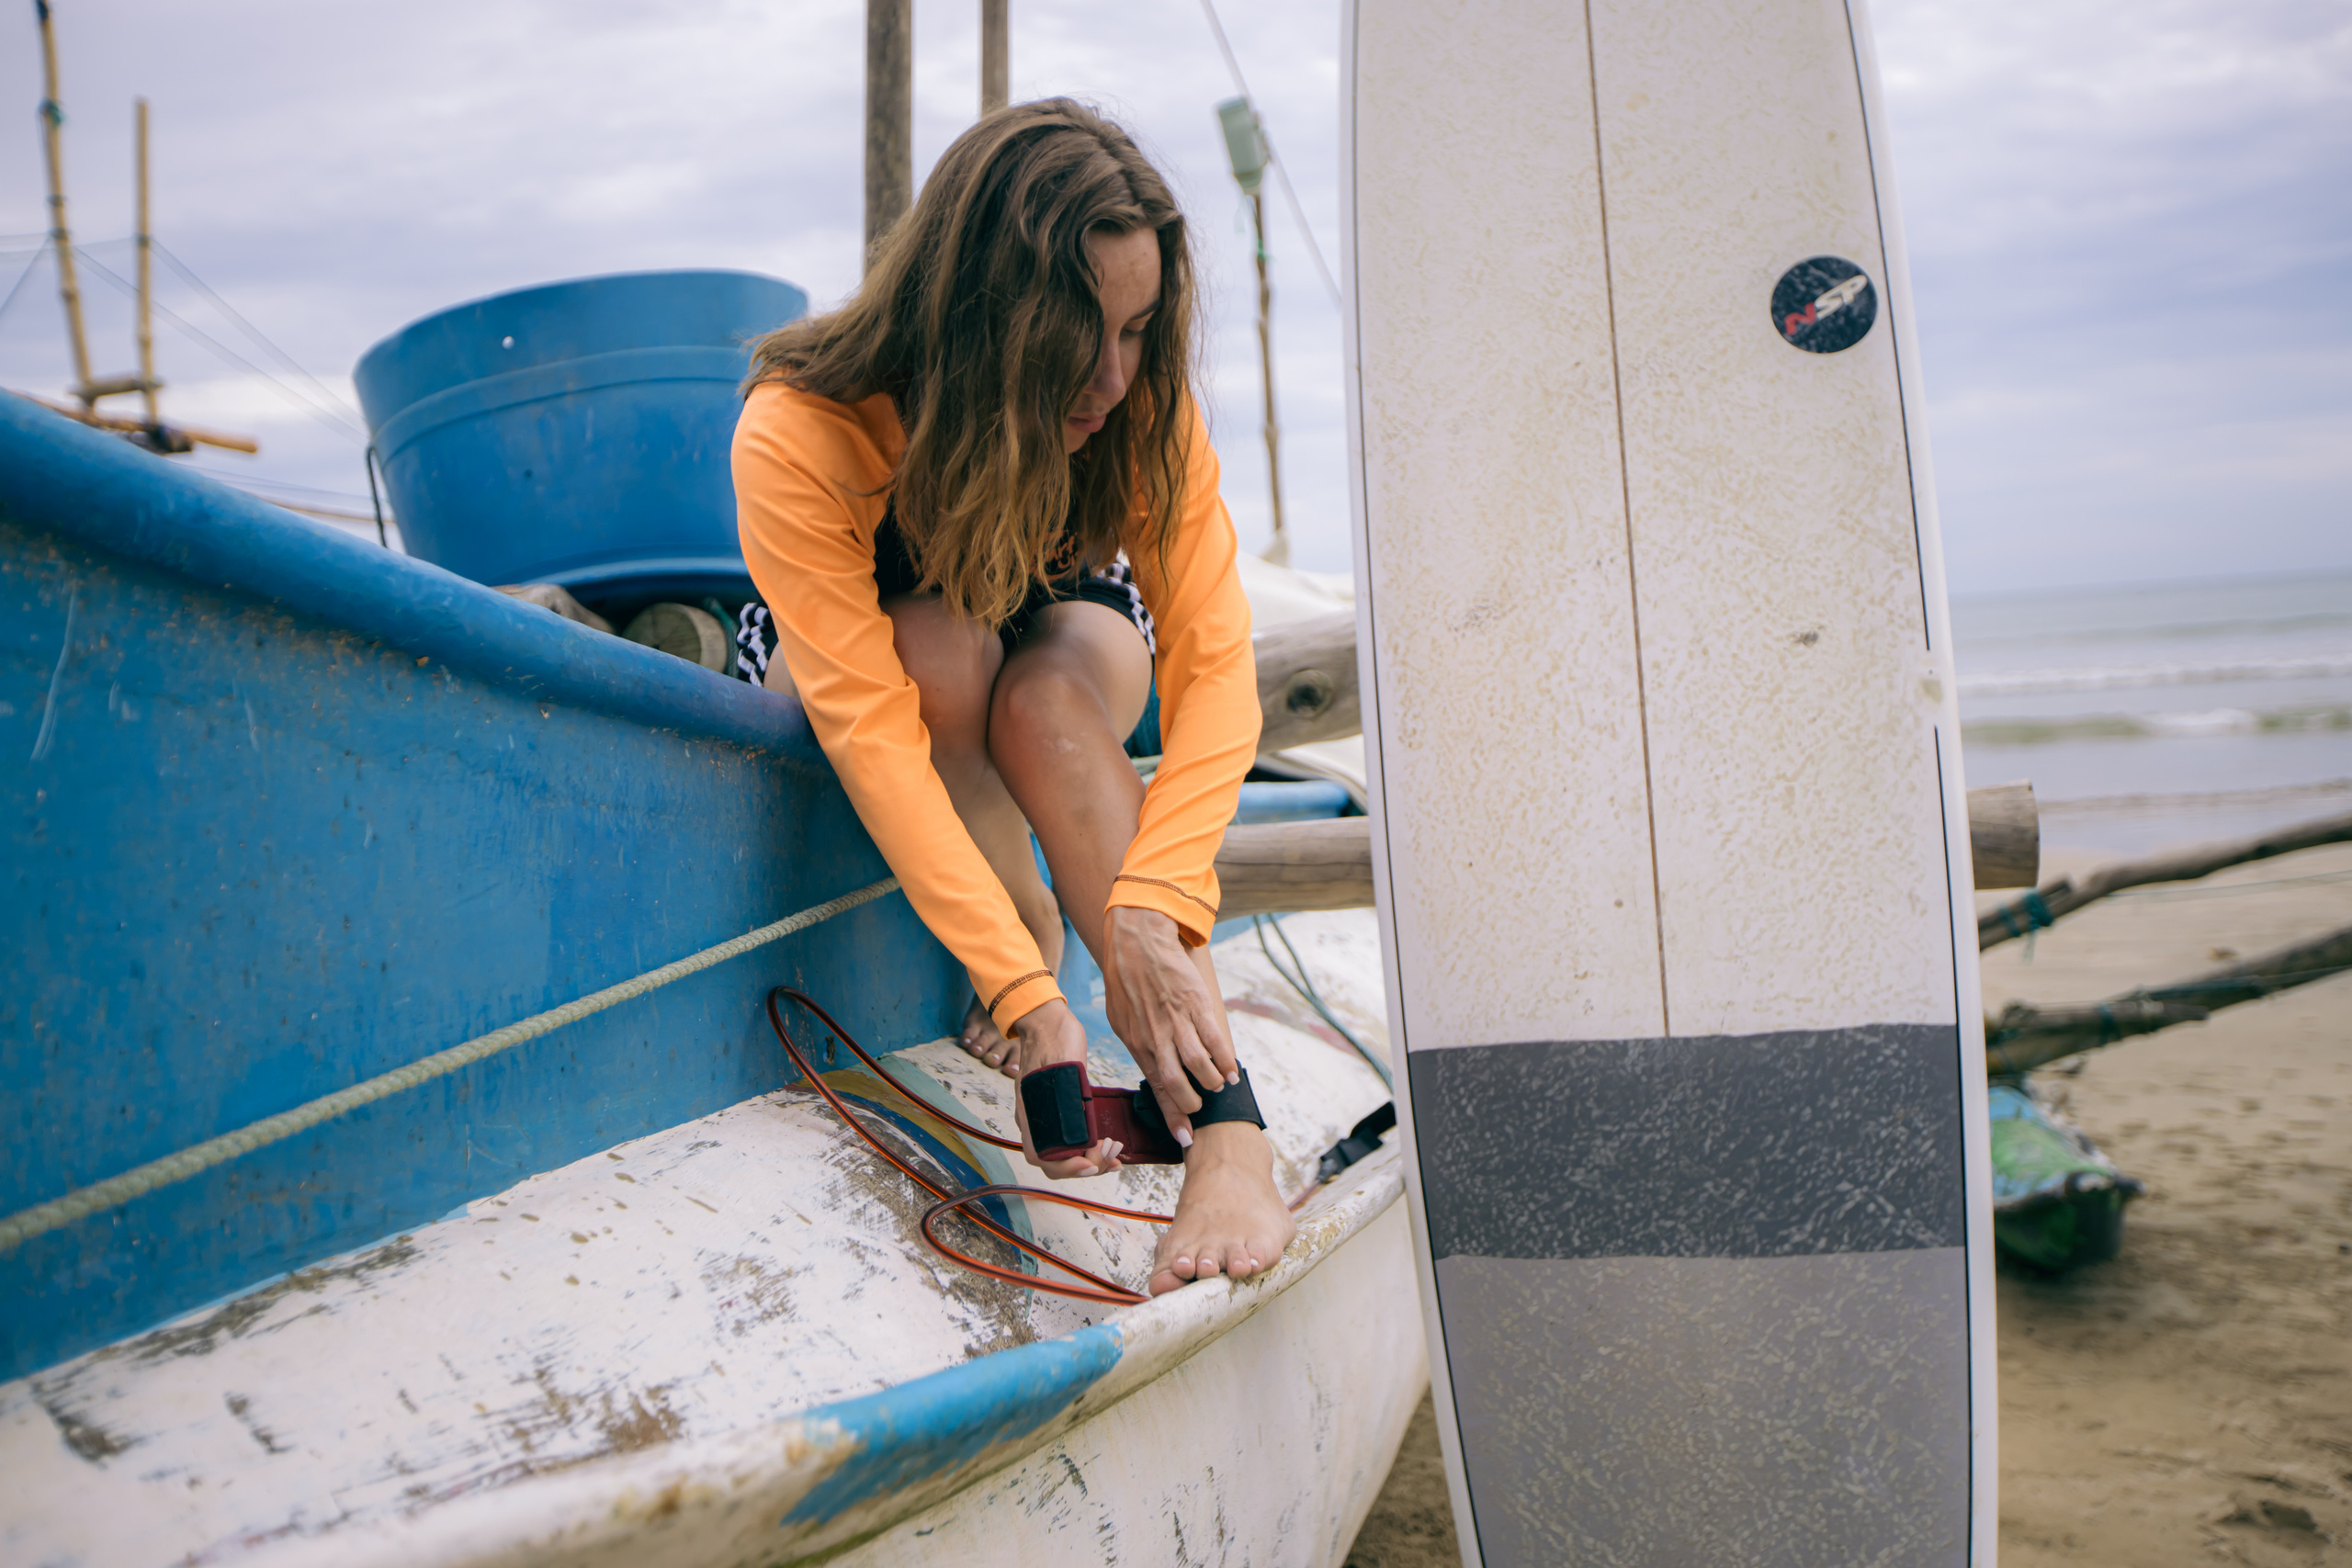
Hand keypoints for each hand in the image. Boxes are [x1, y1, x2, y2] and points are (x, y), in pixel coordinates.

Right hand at [1006, 998, 1121, 1178]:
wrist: (1045, 1019)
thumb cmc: (1054, 1035)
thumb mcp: (1067, 1063)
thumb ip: (1071, 1093)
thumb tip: (1083, 1127)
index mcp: (1030, 1111)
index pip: (1043, 1157)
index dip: (1067, 1167)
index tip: (1092, 1162)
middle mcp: (1033, 1120)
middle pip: (1056, 1163)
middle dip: (1087, 1166)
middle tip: (1113, 1157)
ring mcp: (1043, 1116)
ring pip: (1064, 1154)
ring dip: (1091, 1160)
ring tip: (1116, 1152)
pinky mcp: (1056, 1111)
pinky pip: (1069, 1139)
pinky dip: (1089, 1148)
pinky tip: (1108, 1145)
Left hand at [1100, 906, 1238, 1146]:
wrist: (1138, 940)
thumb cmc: (1127, 979)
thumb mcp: (1122, 1018)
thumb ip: (1139, 1043)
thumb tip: (1153, 1068)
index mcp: (1137, 1043)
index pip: (1155, 1088)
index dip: (1171, 1117)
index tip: (1184, 1138)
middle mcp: (1156, 1037)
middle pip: (1176, 1084)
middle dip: (1191, 1106)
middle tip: (1200, 1112)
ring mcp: (1177, 1021)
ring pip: (1198, 1065)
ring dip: (1210, 1082)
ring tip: (1217, 1087)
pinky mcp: (1196, 1004)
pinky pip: (1214, 1040)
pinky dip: (1225, 1060)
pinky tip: (1230, 1071)